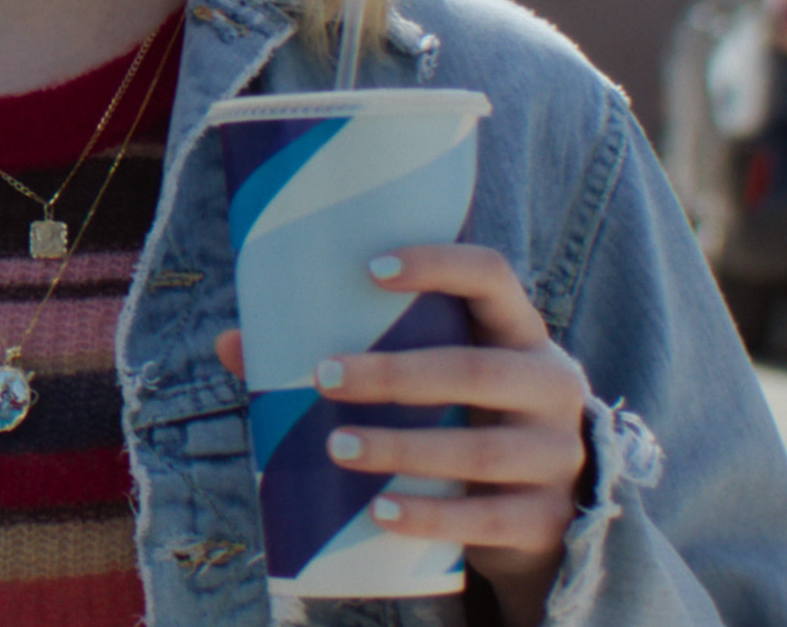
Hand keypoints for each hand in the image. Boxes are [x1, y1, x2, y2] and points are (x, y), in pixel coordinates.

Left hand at [212, 244, 590, 626]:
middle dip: (396, 373)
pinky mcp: (546, 520)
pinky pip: (487, 519)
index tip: (370, 269)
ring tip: (335, 447)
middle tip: (323, 376)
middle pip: (478, 371)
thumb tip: (230, 343)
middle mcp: (550, 388)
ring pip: (479, 451)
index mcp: (519, 335)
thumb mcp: (428, 381)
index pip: (493, 278)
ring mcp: (556, 457)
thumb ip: (345, 356)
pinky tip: (380, 512)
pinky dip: (430, 517)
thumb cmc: (462, 418)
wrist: (540, 512)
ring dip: (402, 448)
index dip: (439, 265)